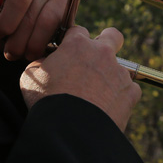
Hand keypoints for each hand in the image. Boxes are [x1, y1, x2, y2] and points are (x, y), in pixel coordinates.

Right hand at [20, 26, 140, 131]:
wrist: (71, 130)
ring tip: (95, 97)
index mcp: (77, 45)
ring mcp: (119, 72)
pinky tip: (107, 108)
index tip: (69, 52)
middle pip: (112, 35)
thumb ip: (40, 62)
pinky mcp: (131, 92)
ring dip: (110, 77)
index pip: (78, 31)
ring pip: (120, 68)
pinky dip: (120, 97)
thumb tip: (45, 61)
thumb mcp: (31, 76)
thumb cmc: (47, 102)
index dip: (72, 41)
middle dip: (106, 42)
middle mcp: (102, 53)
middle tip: (94, 58)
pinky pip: (129, 90)